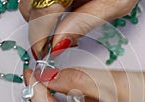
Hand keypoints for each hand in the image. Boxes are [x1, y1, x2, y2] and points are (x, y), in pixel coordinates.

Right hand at [19, 0, 137, 58]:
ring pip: (30, 0)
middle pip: (29, 6)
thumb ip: (84, 22)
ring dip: (41, 16)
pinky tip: (64, 8)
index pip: (41, 13)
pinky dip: (46, 4)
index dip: (39, 38)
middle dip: (39, 28)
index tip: (43, 53)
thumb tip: (58, 43)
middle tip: (56, 42)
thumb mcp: (116, 3)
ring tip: (64, 24)